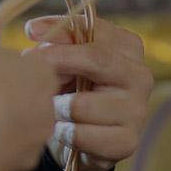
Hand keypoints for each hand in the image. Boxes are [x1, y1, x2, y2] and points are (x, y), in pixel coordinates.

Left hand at [24, 15, 151, 170]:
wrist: (84, 138)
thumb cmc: (74, 89)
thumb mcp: (67, 60)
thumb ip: (57, 40)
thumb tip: (34, 29)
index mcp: (128, 48)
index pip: (94, 31)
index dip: (60, 32)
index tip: (30, 32)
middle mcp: (140, 75)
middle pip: (95, 60)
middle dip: (57, 64)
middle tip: (29, 72)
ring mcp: (137, 110)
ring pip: (80, 104)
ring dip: (56, 108)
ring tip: (51, 110)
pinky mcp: (127, 141)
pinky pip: (81, 134)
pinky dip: (64, 133)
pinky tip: (62, 131)